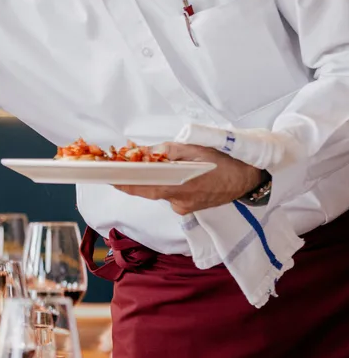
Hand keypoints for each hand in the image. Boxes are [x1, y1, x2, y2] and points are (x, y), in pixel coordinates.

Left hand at [113, 142, 263, 214]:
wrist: (249, 178)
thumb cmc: (224, 161)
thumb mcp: (196, 149)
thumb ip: (168, 151)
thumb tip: (144, 151)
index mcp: (180, 187)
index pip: (144, 188)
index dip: (125, 184)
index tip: (109, 178)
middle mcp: (179, 201)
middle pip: (148, 191)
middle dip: (133, 180)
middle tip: (119, 169)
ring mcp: (184, 207)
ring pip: (160, 192)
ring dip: (151, 180)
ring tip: (146, 165)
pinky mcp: (189, 208)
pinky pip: (170, 195)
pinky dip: (165, 184)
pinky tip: (170, 174)